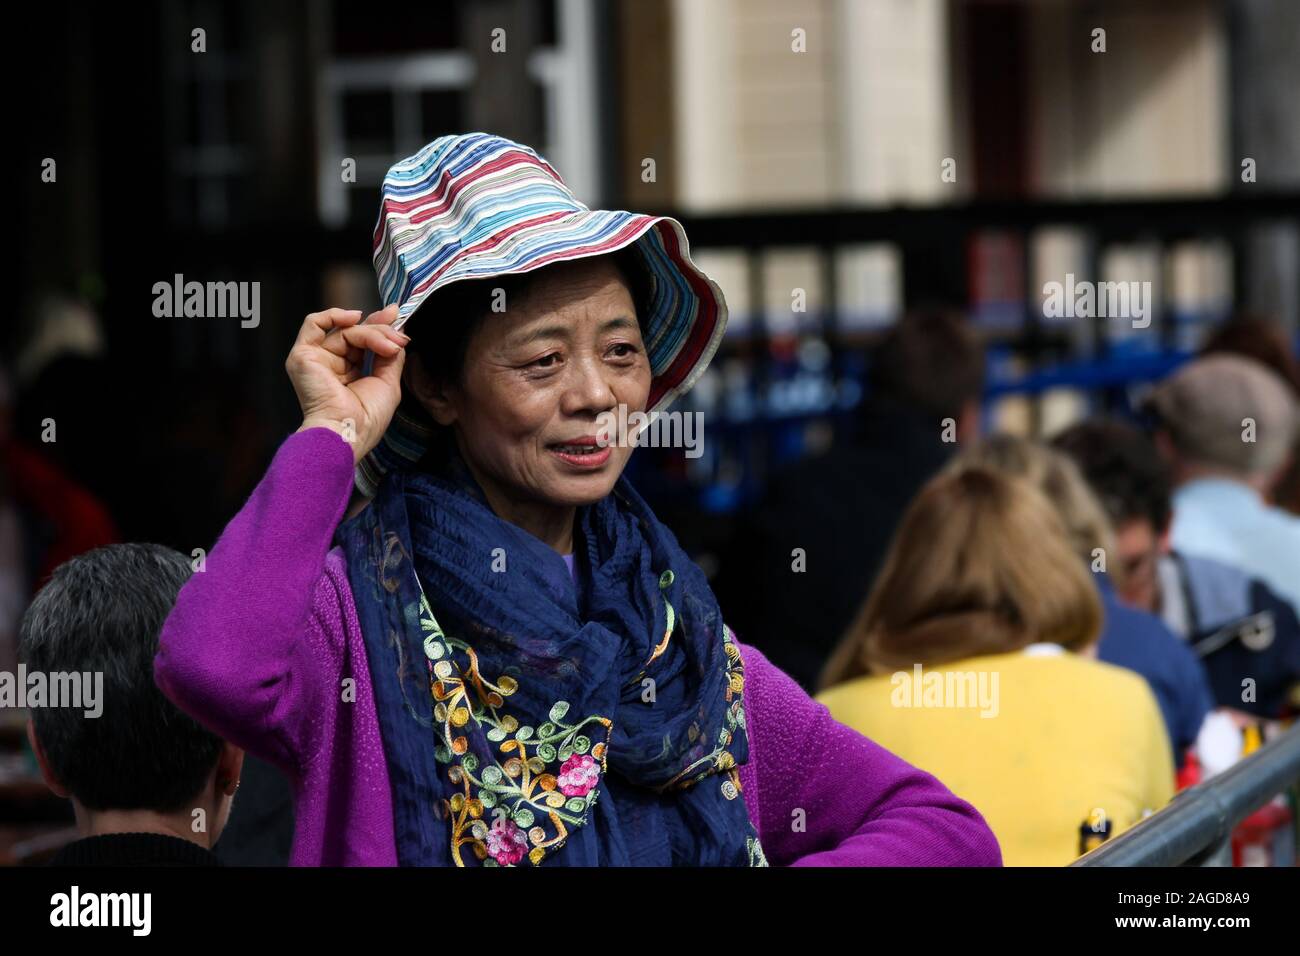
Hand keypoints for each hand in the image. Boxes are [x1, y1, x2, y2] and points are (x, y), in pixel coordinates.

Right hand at [286, 304, 407, 463]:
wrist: (347, 433)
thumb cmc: (366, 420)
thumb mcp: (387, 383)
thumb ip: (390, 356)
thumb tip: (397, 333)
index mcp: (348, 372)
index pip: (362, 341)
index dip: (379, 326)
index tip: (398, 317)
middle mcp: (331, 364)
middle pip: (355, 332)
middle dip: (380, 329)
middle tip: (399, 338)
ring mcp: (316, 359)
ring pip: (344, 330)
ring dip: (370, 332)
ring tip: (388, 345)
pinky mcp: (303, 356)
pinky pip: (314, 324)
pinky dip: (334, 315)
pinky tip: (355, 319)